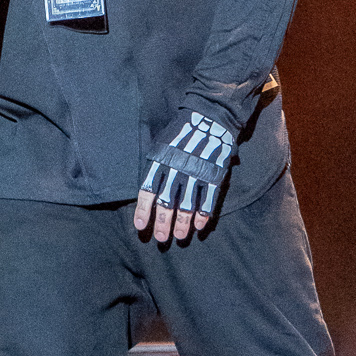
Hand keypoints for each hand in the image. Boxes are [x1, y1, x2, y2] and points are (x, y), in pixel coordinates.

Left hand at [134, 110, 235, 243]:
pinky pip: (208, 199)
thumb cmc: (181, 131)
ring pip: (187, 204)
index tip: (140, 227)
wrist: (209, 116)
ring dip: (183, 223)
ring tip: (179, 236)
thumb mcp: (162, 143)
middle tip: (161, 238)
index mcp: (161, 159)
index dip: (144, 210)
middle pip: (167, 201)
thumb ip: (155, 166)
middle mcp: (177, 167)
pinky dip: (203, 214)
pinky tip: (199, 226)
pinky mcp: (214, 174)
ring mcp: (196, 171)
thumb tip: (147, 192)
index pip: (148, 188)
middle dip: (163, 222)